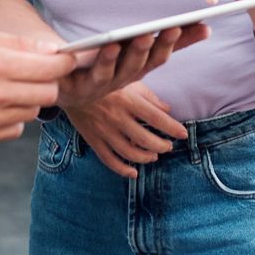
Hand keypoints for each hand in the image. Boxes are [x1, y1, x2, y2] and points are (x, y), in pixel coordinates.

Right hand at [0, 30, 77, 141]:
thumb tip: (53, 50)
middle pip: (48, 94)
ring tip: (8, 87)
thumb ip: (20, 45)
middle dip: (48, 81)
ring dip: (29, 100)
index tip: (66, 59)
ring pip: (33, 112)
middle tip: (35, 73)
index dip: (64, 62)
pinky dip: (13, 118)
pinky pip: (16, 129)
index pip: (50, 68)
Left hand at [56, 24, 210, 107]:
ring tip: (144, 34)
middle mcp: (124, 78)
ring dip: (135, 53)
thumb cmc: (100, 62)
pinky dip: (105, 58)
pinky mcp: (84, 86)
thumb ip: (164, 40)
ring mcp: (105, 84)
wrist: (61, 84)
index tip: (202, 25)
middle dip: (160, 45)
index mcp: (137, 69)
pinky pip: (96, 72)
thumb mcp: (134, 47)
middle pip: (146, 63)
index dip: (181, 41)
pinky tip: (111, 44)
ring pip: (124, 69)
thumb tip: (204, 26)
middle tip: (172, 28)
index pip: (164, 54)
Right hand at [67, 83, 188, 177]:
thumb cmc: (104, 82)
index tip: (183, 134)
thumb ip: (149, 97)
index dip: (173, 128)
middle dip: (162, 146)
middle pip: (145, 140)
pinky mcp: (93, 140)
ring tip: (154, 155)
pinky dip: (123, 170)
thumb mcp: (128, 82)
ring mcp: (104, 131)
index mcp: (128, 101)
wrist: (70, 86)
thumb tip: (168, 111)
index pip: (156, 119)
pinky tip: (133, 173)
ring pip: (129, 153)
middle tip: (168, 146)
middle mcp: (117, 117)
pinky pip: (109, 160)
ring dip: (146, 158)